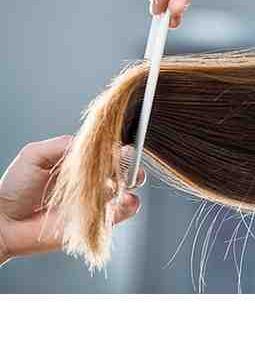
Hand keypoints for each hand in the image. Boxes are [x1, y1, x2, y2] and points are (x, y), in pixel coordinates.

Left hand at [0, 135, 143, 265]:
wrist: (4, 221)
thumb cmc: (15, 188)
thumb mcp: (36, 154)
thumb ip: (65, 144)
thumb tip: (95, 145)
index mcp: (81, 162)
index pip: (109, 150)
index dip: (117, 149)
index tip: (116, 150)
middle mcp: (93, 180)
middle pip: (126, 168)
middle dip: (130, 165)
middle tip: (122, 168)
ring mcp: (98, 200)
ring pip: (129, 188)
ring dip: (127, 184)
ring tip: (109, 187)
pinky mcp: (99, 220)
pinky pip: (125, 211)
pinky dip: (128, 204)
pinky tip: (118, 201)